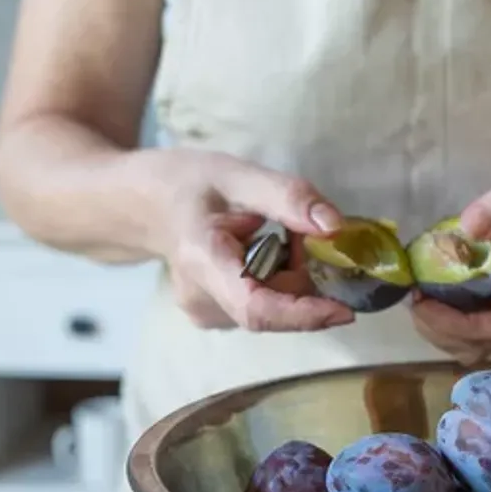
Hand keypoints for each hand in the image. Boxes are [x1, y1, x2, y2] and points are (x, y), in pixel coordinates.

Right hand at [159, 150, 355, 331]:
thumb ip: (287, 198)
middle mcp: (203, 301)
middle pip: (275, 306)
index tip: (346, 310)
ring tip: (267, 232)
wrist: (144, 205)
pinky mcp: (217, 317)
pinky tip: (259, 250)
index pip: (257, 308)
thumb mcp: (238, 174)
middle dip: (303, 274)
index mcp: (202, 263)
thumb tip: (335, 228)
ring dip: (291, 274)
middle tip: (294, 230)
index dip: (304, 315)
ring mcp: (208, 314)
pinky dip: (279, 280)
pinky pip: (266, 305)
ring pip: (274, 306)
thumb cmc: (186, 184)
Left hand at [411, 142, 490, 362]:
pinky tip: (436, 286)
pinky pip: (482, 319)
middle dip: (439, 331)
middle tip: (413, 296)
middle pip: (483, 344)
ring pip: (480, 339)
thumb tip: (470, 228)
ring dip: (442, 328)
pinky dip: (452, 315)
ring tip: (420, 293)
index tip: (421, 299)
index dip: (453, 325)